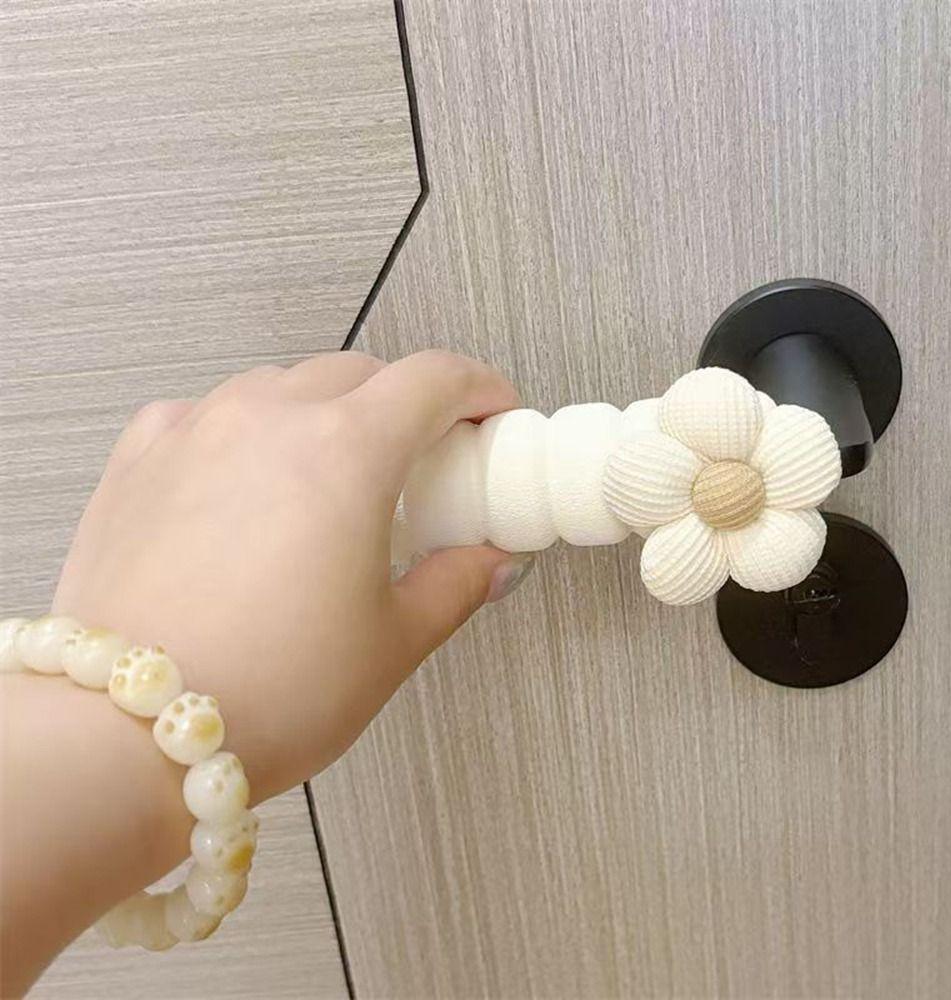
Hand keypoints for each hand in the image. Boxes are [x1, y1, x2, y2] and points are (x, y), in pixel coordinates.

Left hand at [52, 350, 527, 801]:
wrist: (126, 737)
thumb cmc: (263, 693)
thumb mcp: (391, 643)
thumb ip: (456, 584)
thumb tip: (491, 561)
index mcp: (344, 453)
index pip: (432, 379)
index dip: (477, 388)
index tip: (489, 412)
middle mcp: (267, 420)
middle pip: (360, 373)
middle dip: (405, 403)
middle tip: (422, 461)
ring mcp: (195, 431)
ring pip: (282, 385)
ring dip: (325, 411)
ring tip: (333, 475)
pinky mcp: (139, 460)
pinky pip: (208, 412)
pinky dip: (246, 429)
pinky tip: (249, 478)